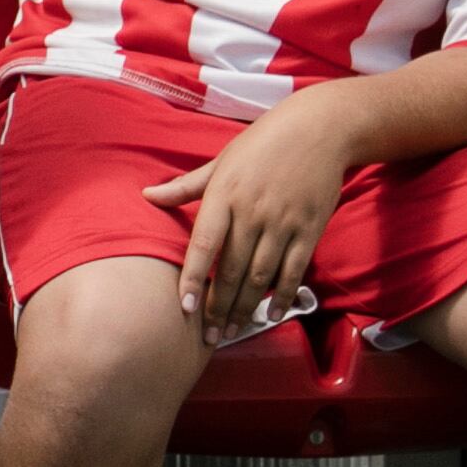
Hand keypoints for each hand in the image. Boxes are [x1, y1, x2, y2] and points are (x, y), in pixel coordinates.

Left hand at [140, 102, 355, 346]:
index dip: (192, 279)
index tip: (184, 307)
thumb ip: (185, 187)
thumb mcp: (220, 161)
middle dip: (218, 307)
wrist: (319, 129)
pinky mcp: (310, 229)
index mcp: (224, 195)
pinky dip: (282, 296)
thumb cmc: (261, 144)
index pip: (204, 245)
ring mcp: (283, 223)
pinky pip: (294, 271)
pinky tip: (270, 315)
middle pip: (231, 270)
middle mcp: (253, 213)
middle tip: (207, 336)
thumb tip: (146, 195)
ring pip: (260, 277)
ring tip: (232, 331)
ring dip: (245, 308)